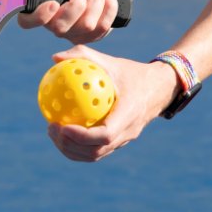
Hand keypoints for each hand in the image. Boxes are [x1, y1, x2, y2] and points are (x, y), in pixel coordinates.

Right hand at [18, 0, 127, 43]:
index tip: (53, 3)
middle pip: (60, 28)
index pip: (27, 22)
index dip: (38, 17)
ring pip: (86, 26)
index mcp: (41, 9)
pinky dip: (109, 6)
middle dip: (76, 6)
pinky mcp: (91, 37)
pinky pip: (102, 27)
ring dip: (96, 0)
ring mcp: (73, 34)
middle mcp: (54, 25)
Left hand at [46, 45, 180, 161]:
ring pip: (95, 155)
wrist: (159, 88)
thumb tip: (54, 58)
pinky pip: (96, 150)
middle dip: (70, 145)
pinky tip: (62, 132)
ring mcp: (124, 140)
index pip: (105, 135)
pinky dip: (77, 147)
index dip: (82, 136)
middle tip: (51, 128)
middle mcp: (128, 132)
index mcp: (129, 114)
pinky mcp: (119, 142)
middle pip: (96, 151)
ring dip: (71, 149)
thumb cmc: (131, 72)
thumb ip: (83, 56)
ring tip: (52, 132)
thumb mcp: (110, 61)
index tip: (62, 126)